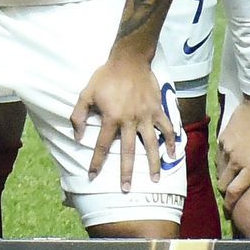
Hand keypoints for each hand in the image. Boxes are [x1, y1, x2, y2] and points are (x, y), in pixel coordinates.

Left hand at [70, 54, 173, 186]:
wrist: (129, 59)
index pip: (103, 146)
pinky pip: (167, 128)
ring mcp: (146, 116)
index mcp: (112, 118)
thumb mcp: (85, 93)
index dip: (96, 162)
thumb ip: (79, 115)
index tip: (92, 176)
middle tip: (126, 189)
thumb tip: (77, 136)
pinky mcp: (158, 109)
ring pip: (151, 144)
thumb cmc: (105, 76)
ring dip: (154, 163)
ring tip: (155, 179)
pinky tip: (172, 155)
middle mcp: (130, 120)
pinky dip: (171, 142)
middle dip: (127, 172)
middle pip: (129, 152)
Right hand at [216, 93, 249, 206]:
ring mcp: (228, 148)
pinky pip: (220, 155)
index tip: (230, 211)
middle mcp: (236, 161)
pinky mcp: (223, 137)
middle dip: (226, 192)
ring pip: (220, 170)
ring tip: (232, 178)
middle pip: (223, 184)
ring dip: (225, 177)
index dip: (230, 204)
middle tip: (232, 195)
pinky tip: (232, 159)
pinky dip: (223, 161)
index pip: (234, 192)